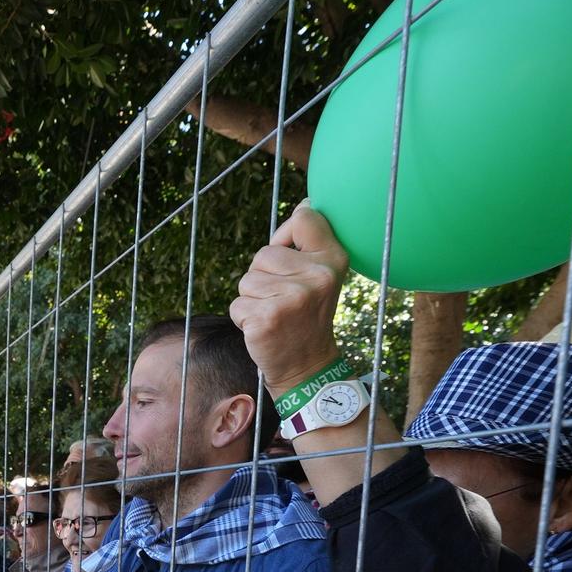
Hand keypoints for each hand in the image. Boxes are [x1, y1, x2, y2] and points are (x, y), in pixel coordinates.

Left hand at [228, 201, 352, 393]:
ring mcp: (292, 298)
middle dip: (264, 276)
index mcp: (334, 259)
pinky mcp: (266, 318)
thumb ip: (311, 242)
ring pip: (246, 279)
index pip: (302, 218)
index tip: (293, 261)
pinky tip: (265, 328)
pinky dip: (243, 318)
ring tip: (275, 314)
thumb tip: (305, 204)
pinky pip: (237, 304)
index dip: (286, 237)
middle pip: (263, 253)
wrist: (307, 367)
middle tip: (284, 301)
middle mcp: (317, 276)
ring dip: (252, 299)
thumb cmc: (306, 316)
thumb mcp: (320, 276)